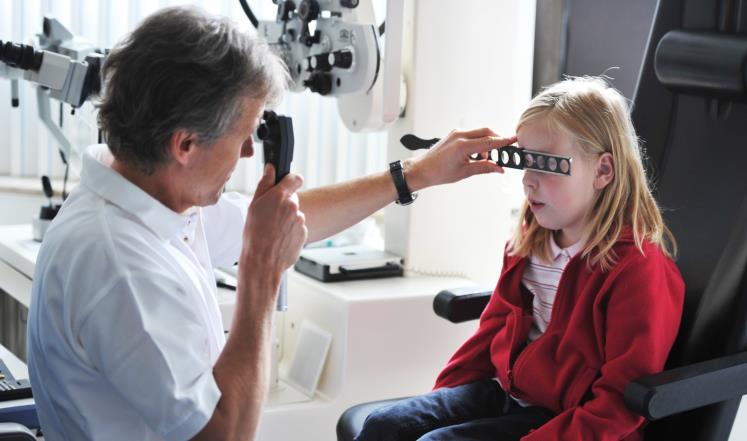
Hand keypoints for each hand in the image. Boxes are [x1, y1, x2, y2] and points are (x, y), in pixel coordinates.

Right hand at [240, 164, 307, 282]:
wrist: (263, 261)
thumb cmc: (255, 235)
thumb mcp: (253, 206)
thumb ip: (265, 184)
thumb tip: (270, 169)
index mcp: (280, 197)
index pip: (294, 178)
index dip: (290, 180)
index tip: (286, 183)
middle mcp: (293, 207)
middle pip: (292, 198)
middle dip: (283, 203)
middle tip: (270, 215)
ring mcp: (300, 221)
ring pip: (294, 214)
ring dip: (286, 219)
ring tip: (272, 230)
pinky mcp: (304, 233)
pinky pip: (297, 227)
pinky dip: (290, 231)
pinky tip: (279, 238)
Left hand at [404, 128, 516, 190]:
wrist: (422, 169)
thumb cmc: (439, 173)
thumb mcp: (464, 172)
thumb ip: (484, 168)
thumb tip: (500, 168)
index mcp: (463, 146)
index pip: (489, 142)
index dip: (504, 141)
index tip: (515, 140)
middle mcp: (460, 136)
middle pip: (487, 132)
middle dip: (497, 140)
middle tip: (504, 151)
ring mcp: (456, 133)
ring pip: (480, 133)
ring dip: (487, 143)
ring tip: (486, 159)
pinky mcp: (454, 134)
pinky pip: (472, 135)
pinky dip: (478, 143)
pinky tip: (477, 155)